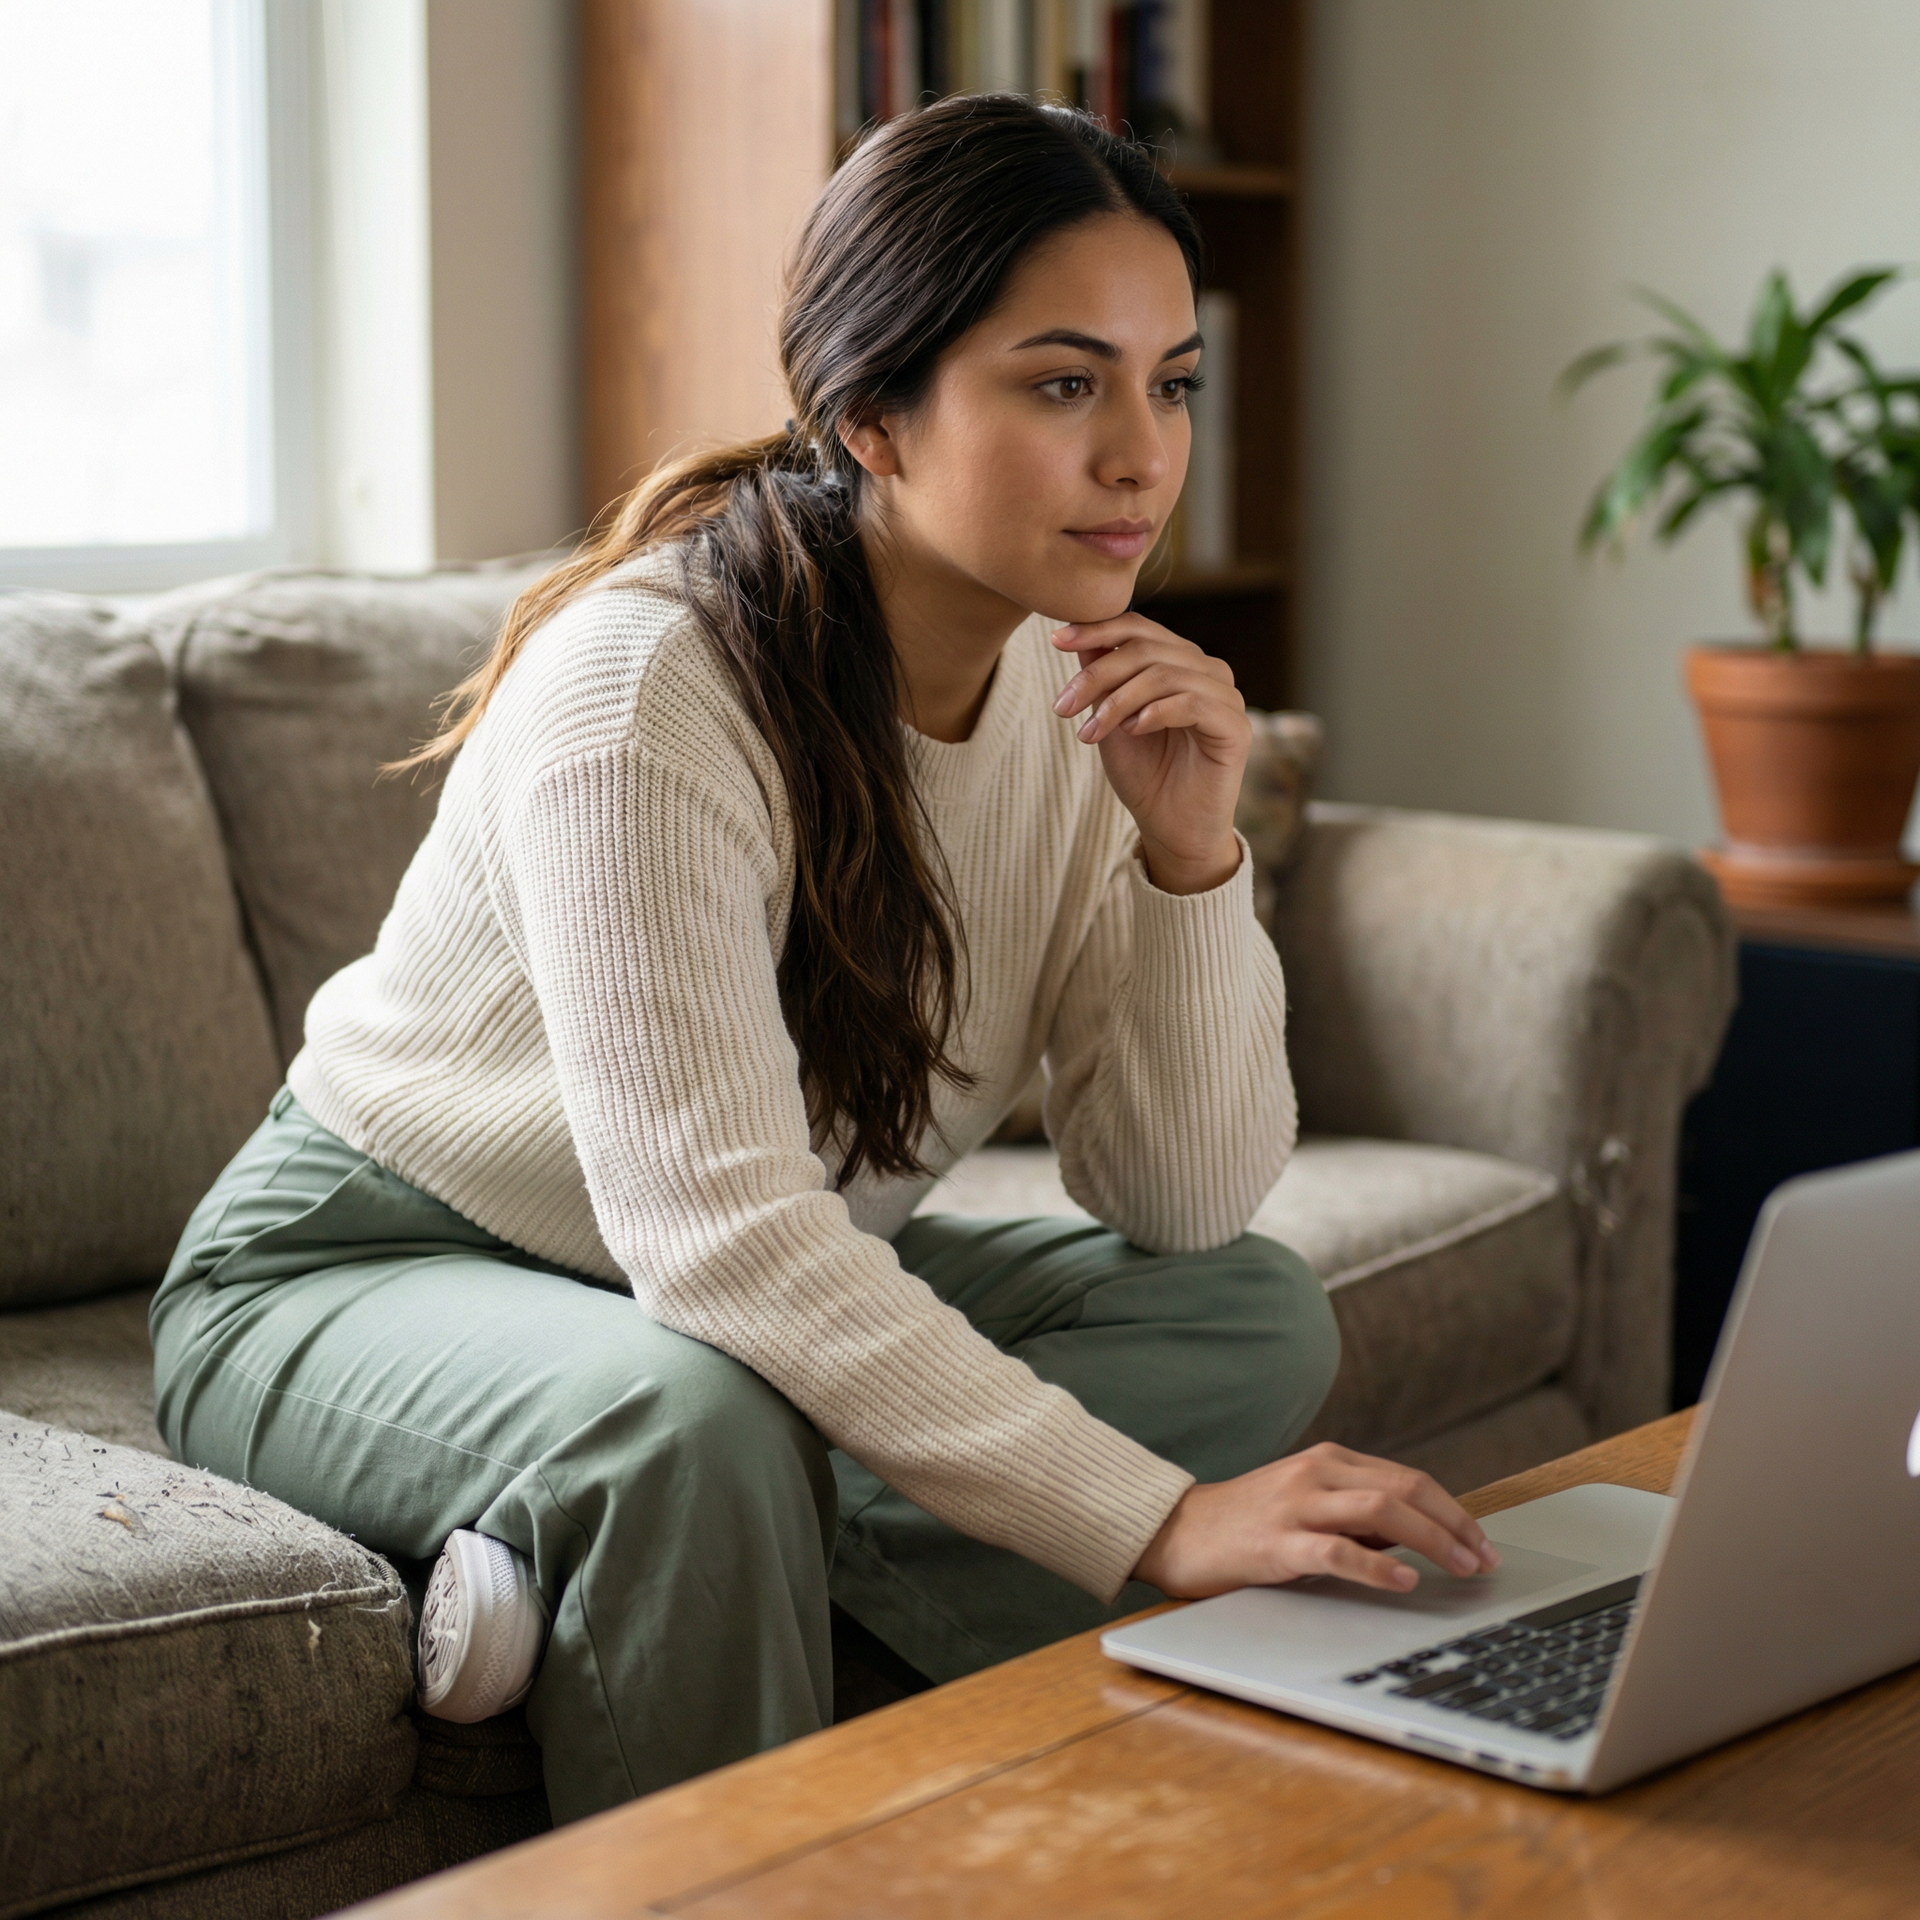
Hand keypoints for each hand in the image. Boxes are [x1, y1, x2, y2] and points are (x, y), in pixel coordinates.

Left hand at [1051, 614, 1248, 894]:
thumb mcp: (1111, 719)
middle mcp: (1207, 671)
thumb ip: (1102, 677)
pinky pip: (1193, 703)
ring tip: (1091, 732)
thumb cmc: (1144, 774)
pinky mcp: (1236, 727)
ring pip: (1165, 674)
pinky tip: (1131, 731)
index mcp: (1179, 662)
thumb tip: (1074, 635)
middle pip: (1147, 648)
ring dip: (1118, 701)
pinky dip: (1155, 712)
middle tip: (1064, 707)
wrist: (1170, 829)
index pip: (1138, 628)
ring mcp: (1226, 697)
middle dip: (1098, 675)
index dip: (1097, 628)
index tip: (1056, 641)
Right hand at [1132, 1442, 1501, 1598]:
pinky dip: (1377, 1564)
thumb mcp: (1306, 1505)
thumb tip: (1415, 1538)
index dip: (1454, 1510)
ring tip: (1461, 1568)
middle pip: (1405, 1488)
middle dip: (1456, 1524)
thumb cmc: (1244, 1524)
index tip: (1482, 1542)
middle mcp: (1316, 1473)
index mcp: (1327, 1461)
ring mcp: (1296, 1505)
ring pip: (1381, 1510)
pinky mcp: (1276, 1543)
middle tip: (1485, 1559)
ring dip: (1433, 1540)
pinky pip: (1337, 1550)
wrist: (1176, 1531)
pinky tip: (1403, 1579)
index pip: (1408, 1479)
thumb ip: (1354, 1515)